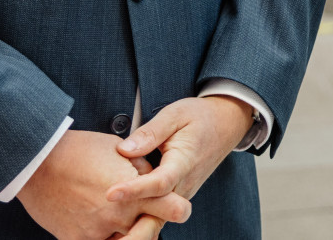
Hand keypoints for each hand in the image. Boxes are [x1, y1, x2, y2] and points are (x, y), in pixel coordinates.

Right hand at [17, 129, 190, 239]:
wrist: (38, 163)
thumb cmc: (80, 150)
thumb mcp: (119, 151)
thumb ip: (141, 169)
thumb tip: (151, 179)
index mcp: (136, 192)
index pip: (175, 209)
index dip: (177, 208)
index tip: (175, 206)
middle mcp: (120, 217)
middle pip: (150, 231)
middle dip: (148, 222)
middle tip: (141, 212)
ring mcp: (98, 232)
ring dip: (125, 231)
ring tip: (114, 214)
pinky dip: (102, 236)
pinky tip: (95, 221)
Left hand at [104, 95, 251, 228]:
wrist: (226, 123)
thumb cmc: (200, 116)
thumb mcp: (175, 114)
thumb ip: (150, 133)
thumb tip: (123, 150)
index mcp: (184, 161)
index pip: (158, 183)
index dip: (134, 190)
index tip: (110, 193)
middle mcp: (185, 183)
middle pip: (158, 209)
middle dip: (133, 218)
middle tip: (105, 213)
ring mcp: (184, 191)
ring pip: (159, 214)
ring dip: (136, 218)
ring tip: (109, 213)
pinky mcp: (179, 194)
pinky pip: (161, 210)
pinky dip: (143, 213)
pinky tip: (123, 210)